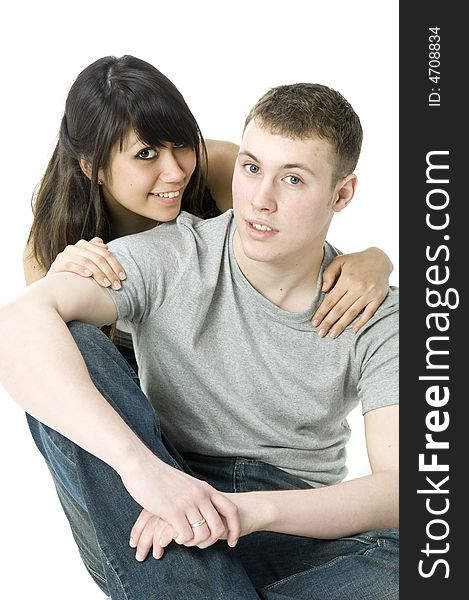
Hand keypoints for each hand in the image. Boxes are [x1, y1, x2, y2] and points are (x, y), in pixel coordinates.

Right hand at [48, 238, 125, 289]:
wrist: (53, 289)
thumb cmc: (74, 277)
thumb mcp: (87, 266)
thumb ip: (96, 254)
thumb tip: (105, 245)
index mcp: (84, 246)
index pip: (105, 253)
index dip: (116, 264)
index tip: (123, 277)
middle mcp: (74, 248)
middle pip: (97, 257)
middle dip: (109, 272)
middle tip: (117, 285)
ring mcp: (64, 256)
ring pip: (87, 261)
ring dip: (99, 274)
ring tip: (107, 284)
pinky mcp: (56, 265)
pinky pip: (71, 265)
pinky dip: (81, 269)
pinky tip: (89, 276)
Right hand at [119, 452, 239, 555]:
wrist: (141, 466)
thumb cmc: (160, 476)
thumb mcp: (186, 483)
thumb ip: (196, 495)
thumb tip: (203, 510)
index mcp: (205, 489)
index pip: (232, 510)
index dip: (234, 529)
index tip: (231, 542)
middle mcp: (201, 496)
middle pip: (219, 528)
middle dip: (210, 542)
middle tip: (198, 544)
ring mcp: (188, 503)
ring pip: (203, 535)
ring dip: (193, 543)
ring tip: (183, 539)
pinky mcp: (173, 511)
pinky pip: (186, 536)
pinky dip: (181, 541)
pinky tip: (173, 536)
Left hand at [312, 247, 392, 337]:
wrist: (380, 259)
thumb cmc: (356, 261)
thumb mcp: (340, 261)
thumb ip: (329, 273)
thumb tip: (324, 290)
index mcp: (347, 279)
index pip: (331, 300)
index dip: (322, 312)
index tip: (314, 322)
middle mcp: (358, 287)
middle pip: (340, 309)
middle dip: (328, 322)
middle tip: (320, 333)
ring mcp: (369, 294)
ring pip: (352, 313)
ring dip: (341, 325)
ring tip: (332, 334)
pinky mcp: (378, 298)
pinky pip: (369, 313)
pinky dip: (361, 322)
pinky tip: (353, 330)